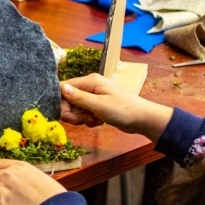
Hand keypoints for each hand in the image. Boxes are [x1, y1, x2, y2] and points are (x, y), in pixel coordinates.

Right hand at [59, 74, 173, 140]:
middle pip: (69, 99)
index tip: (66, 115)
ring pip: (76, 108)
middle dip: (72, 113)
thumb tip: (61, 88)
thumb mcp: (99, 105)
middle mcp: (90, 86)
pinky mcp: (98, 106)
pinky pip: (85, 113)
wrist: (143, 119)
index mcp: (90, 81)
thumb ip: (79, 97)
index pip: (64, 87)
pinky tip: (98, 122)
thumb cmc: (123, 110)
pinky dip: (88, 120)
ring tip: (93, 120)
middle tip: (81, 121)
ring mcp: (94, 96)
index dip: (61, 102)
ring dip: (81, 118)